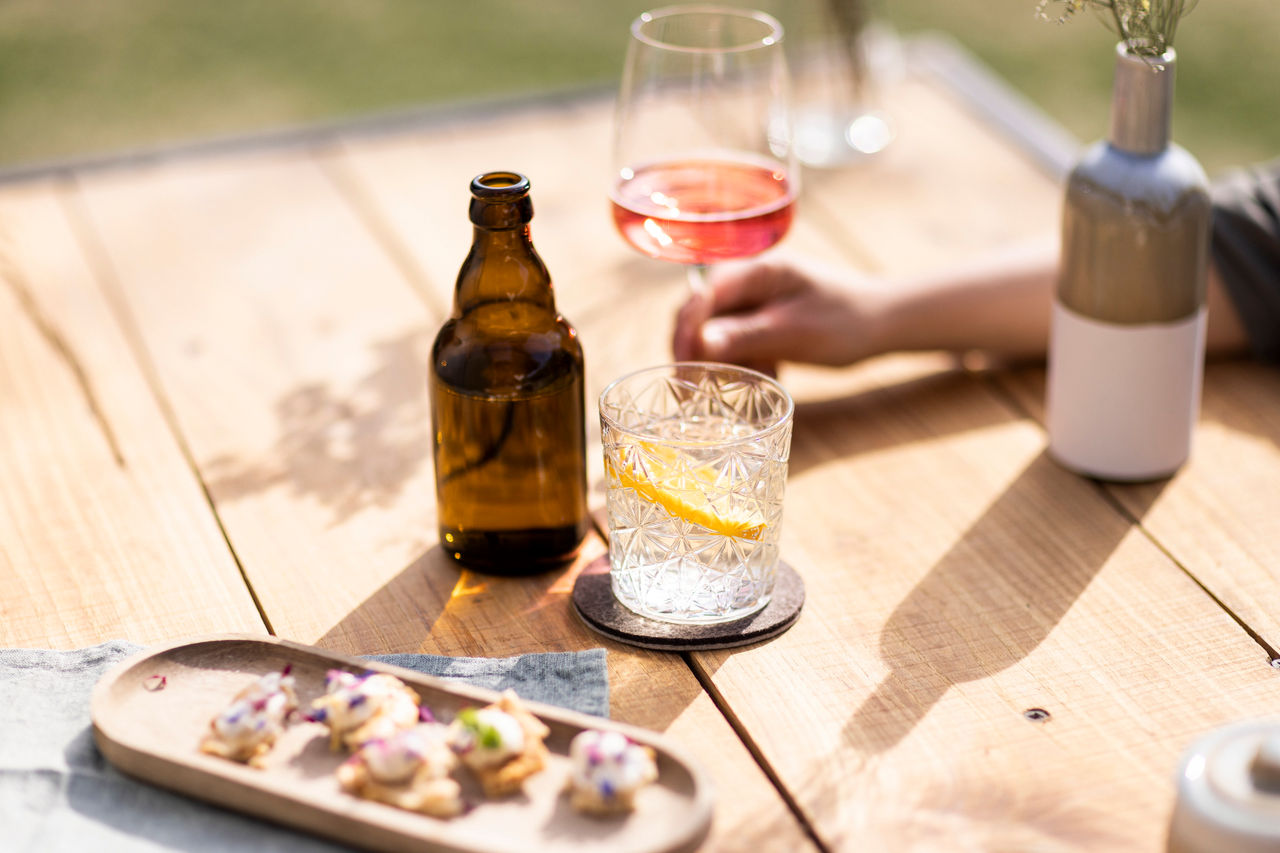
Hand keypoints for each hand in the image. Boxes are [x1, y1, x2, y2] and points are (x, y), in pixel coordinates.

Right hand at [672, 257, 890, 373]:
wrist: (882, 323)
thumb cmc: (845, 321)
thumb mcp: (794, 332)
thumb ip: (745, 336)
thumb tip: (696, 344)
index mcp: (757, 269)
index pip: (701, 294)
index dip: (685, 329)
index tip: (682, 365)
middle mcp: (748, 279)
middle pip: (699, 314)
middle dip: (696, 351)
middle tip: (695, 389)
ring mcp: (752, 299)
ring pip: (714, 332)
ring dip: (722, 361)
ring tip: (747, 380)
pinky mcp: (759, 318)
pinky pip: (734, 342)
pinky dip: (744, 362)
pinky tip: (771, 373)